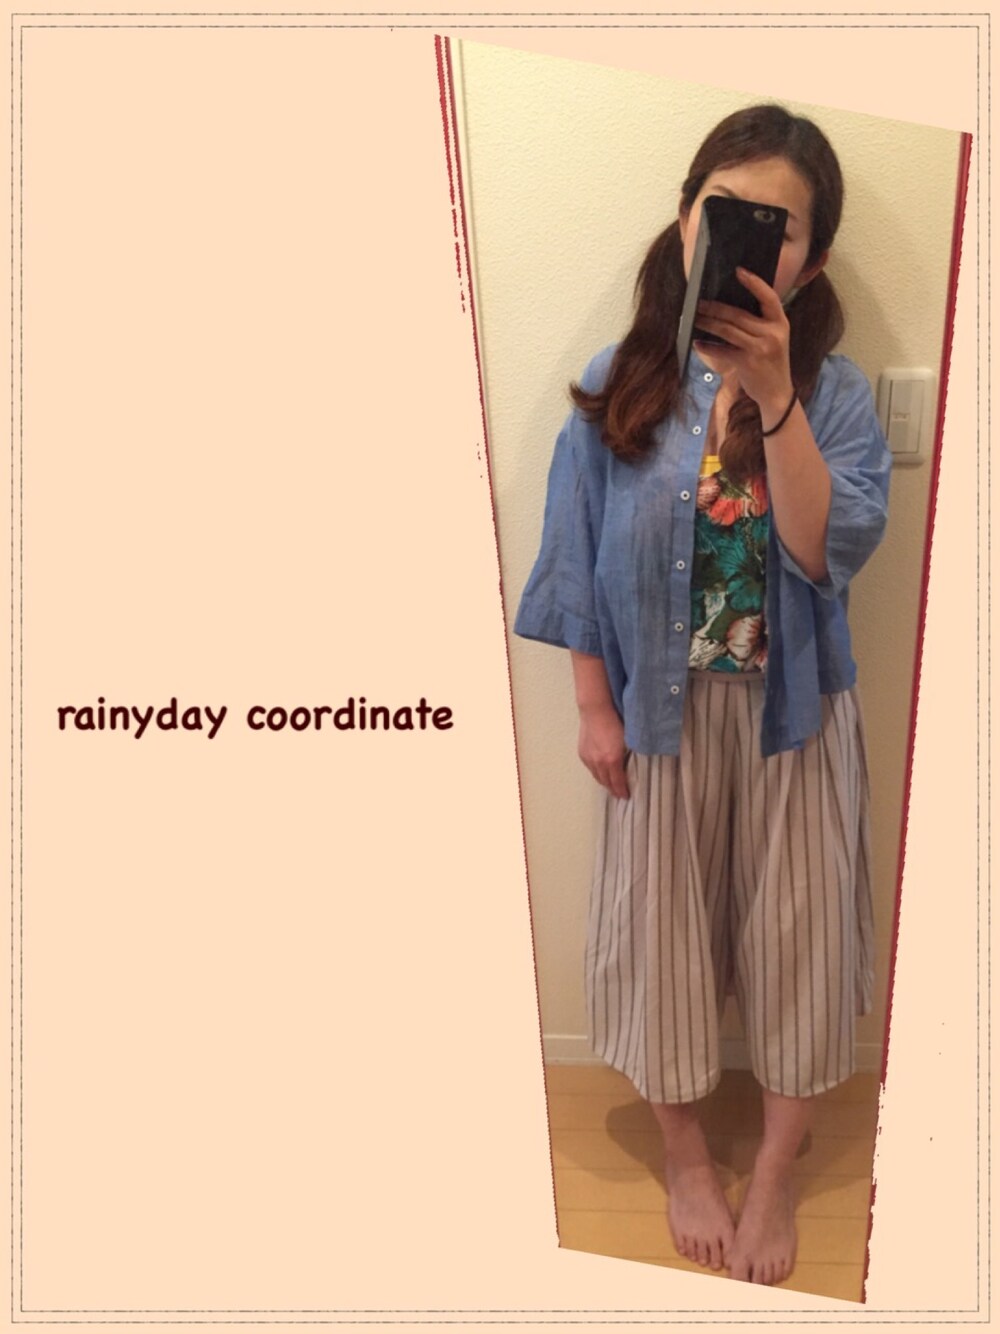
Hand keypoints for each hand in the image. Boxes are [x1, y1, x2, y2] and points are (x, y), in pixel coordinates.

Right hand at [577, 703, 629, 798]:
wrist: (596, 711)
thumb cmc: (615, 722)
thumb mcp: (627, 741)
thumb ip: (628, 756)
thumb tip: (632, 766)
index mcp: (612, 760)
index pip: (617, 782)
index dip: (622, 791)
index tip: (626, 796)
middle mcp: (599, 763)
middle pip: (606, 782)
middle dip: (613, 789)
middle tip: (619, 794)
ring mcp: (589, 759)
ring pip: (597, 777)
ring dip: (604, 782)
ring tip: (611, 786)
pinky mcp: (582, 754)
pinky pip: (590, 769)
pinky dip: (597, 773)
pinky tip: (601, 773)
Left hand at [694, 267, 794, 424]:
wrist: (777, 393)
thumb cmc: (770, 362)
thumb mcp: (774, 339)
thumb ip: (760, 323)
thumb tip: (729, 307)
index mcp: (780, 322)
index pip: (769, 297)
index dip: (754, 282)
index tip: (738, 271)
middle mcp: (772, 333)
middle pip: (738, 314)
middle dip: (715, 307)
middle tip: (698, 302)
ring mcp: (760, 348)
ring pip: (727, 330)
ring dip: (707, 323)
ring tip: (694, 318)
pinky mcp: (748, 362)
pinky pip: (722, 350)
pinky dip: (707, 347)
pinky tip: (697, 343)